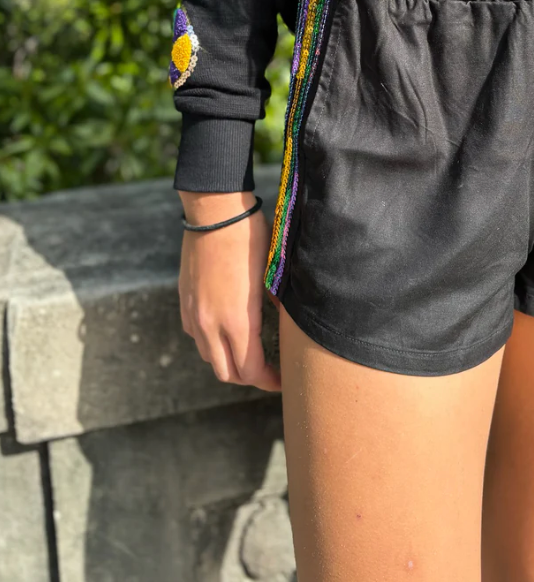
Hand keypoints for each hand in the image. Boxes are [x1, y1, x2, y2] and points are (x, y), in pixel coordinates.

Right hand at [178, 191, 281, 391]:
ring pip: (209, 356)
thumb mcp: (273, 273)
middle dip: (249, 377)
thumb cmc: (250, 238)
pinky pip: (196, 336)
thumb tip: (288, 321)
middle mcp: (209, 325)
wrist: (215, 211)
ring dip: (229, 361)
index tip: (284, 378)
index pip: (250, 372)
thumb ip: (278, 304)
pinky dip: (212, 342)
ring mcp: (193, 314)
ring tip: (249, 351)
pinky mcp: (184, 301)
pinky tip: (226, 329)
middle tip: (269, 369)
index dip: (269, 381)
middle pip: (227, 373)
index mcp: (236, 321)